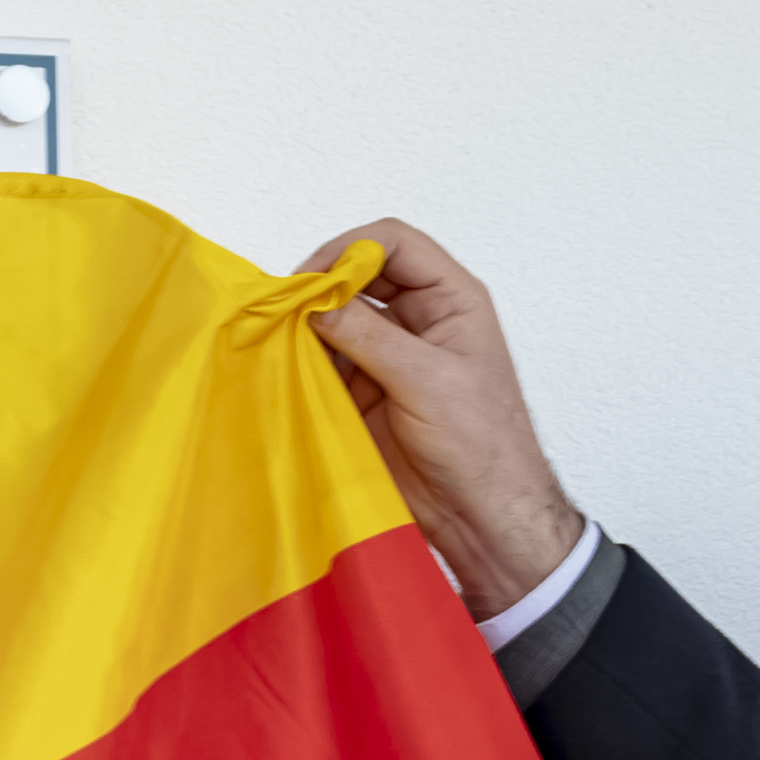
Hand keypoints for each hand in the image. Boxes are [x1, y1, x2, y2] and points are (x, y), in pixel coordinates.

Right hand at [296, 219, 588, 614]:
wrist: (481, 515)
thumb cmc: (481, 445)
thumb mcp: (426, 380)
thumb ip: (369, 337)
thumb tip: (316, 303)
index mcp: (451, 300)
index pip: (396, 244)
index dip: (351, 249)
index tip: (314, 278)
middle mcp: (420, 319)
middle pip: (359, 277)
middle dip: (322, 287)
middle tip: (285, 309)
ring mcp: (391, 356)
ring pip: (338, 320)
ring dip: (308, 328)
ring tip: (278, 342)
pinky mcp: (368, 391)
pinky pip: (328, 363)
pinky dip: (305, 364)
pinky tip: (285, 372)